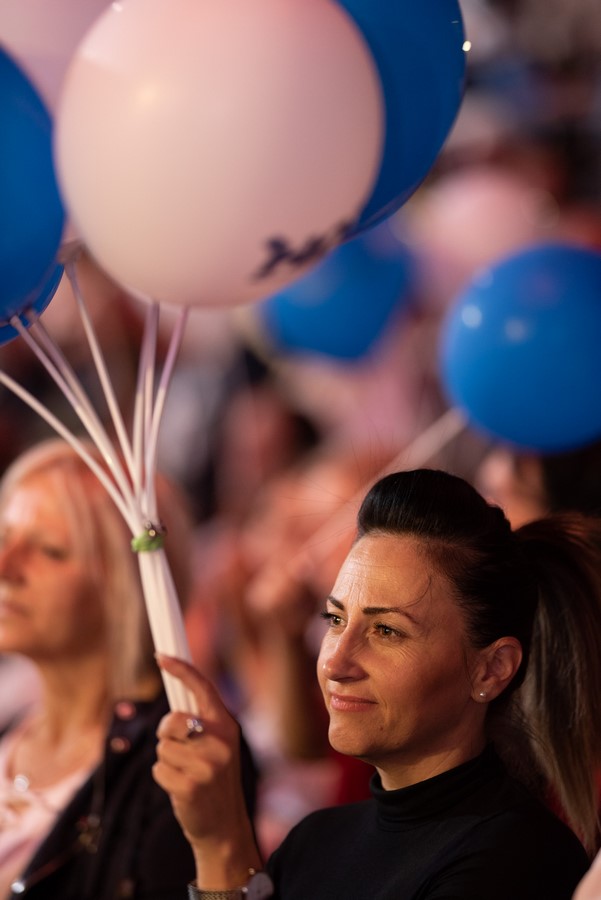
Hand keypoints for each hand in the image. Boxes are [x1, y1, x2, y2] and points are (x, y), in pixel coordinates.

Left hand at [153, 655, 260, 885]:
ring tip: (186, 773)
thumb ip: (202, 722)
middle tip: (179, 749)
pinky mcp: (191, 786)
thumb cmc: (214, 778)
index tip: (160, 655)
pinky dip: (162, 778)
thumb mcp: (218, 745)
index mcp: (227, 725)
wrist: (223, 826)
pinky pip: (158, 769)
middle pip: (171, 720)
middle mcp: (221, 742)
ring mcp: (207, 765)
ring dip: (166, 760)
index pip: (202, 688)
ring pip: (162, 747)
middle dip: (166, 733)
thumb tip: (174, 698)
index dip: (181, 670)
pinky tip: (181, 789)